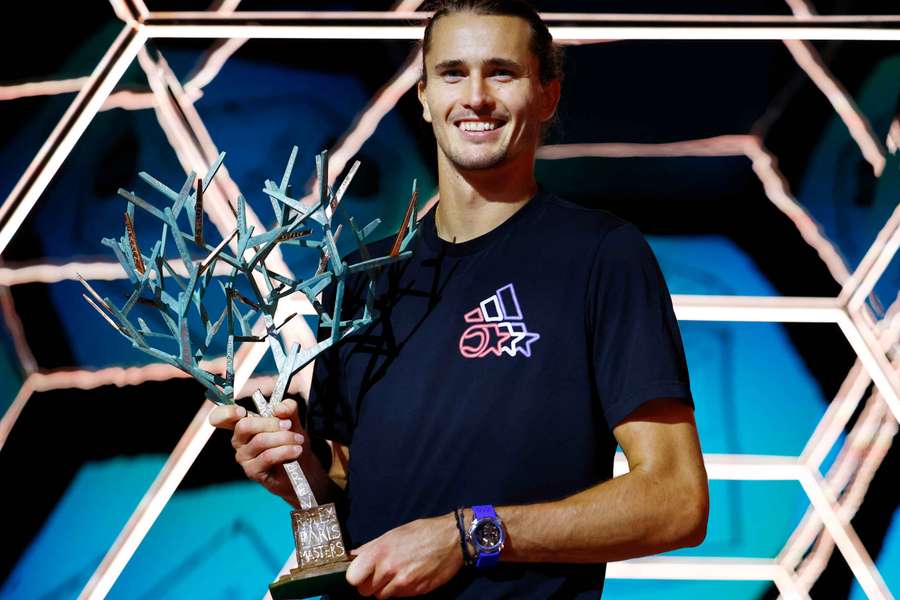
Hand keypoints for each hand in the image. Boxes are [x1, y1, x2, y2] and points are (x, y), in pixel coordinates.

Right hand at [209, 399, 308, 504]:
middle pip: (244, 426)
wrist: (303, 468)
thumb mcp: (293, 422)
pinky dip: (285, 451)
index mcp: (244, 425)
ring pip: (260, 441)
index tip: (240, 411)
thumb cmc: (292, 442)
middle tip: (288, 425)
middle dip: (270, 423)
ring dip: (283, 438)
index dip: (226, 413)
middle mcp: (239, 440)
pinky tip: (296, 450)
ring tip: (298, 440)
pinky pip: (267, 456)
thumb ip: (288, 410)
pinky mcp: (252, 471)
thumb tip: (280, 407)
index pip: (221, 417)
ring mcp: (244, 457)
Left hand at [346, 513, 462, 597]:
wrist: (453, 539)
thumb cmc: (423, 532)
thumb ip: (371, 548)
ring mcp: (404, 582)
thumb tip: (352, 557)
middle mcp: (390, 568)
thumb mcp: (393, 533)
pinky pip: (399, 597)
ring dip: (385, 588)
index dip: (356, 576)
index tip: (361, 572)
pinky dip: (400, 590)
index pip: (352, 577)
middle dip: (369, 584)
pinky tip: (409, 576)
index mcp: (380, 551)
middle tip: (379, 573)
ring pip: (381, 596)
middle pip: (365, 591)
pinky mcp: (416, 591)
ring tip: (396, 573)